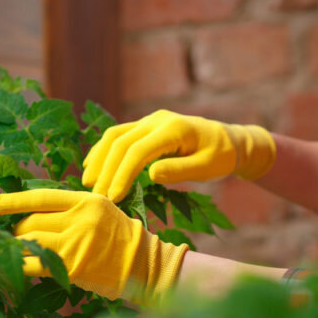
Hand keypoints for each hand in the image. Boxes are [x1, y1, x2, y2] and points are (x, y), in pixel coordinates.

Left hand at [0, 189, 188, 302]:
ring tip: (12, 251)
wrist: (142, 264)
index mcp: (86, 201)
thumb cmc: (119, 238)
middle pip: (32, 221)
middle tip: (13, 237)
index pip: (42, 197)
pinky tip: (15, 268)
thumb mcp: (101, 211)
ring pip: (30, 241)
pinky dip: (22, 266)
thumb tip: (33, 214)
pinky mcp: (73, 266)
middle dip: (17, 230)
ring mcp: (76, 243)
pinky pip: (36, 265)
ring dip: (17, 248)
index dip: (15, 200)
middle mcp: (79, 219)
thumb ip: (71, 209)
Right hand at [82, 109, 275, 201]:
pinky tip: (93, 166)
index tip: (113, 198)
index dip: (122, 174)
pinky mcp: (146, 126)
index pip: (137, 151)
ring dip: (99, 158)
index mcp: (173, 129)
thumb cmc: (220, 157)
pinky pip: (119, 135)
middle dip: (106, 170)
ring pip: (115, 135)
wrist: (228, 141)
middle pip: (120, 142)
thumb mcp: (207, 168)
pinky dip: (104, 151)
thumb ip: (180, 170)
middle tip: (97, 196)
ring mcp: (150, 120)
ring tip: (89, 183)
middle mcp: (157, 120)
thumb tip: (150, 174)